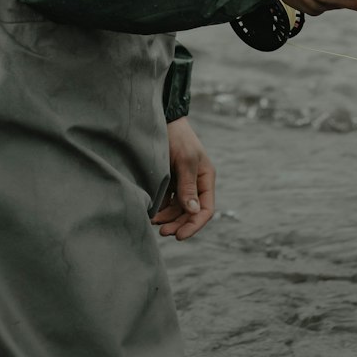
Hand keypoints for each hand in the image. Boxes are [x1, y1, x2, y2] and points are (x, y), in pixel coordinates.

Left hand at [151, 117, 215, 240]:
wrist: (162, 120)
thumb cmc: (177, 137)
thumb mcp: (185, 160)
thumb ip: (188, 186)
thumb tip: (193, 212)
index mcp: (205, 179)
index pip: (205, 210)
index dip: (194, 225)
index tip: (179, 236)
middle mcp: (195, 183)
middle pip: (190, 213)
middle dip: (178, 224)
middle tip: (162, 232)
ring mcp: (182, 183)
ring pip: (177, 209)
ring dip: (168, 218)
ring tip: (154, 221)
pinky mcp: (169, 180)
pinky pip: (167, 201)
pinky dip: (161, 209)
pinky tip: (151, 211)